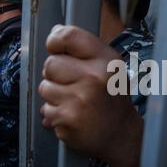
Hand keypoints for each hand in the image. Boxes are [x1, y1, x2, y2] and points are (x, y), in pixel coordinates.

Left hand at [39, 25, 143, 166]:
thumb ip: (84, 49)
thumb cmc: (112, 99)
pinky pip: (45, 109)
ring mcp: (80, 98)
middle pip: (51, 63)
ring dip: (54, 96)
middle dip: (56, 75)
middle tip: (73, 85)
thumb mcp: (110, 68)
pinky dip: (55, 114)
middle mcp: (94, 77)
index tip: (56, 49)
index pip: (69, 36)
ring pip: (45, 87)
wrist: (121, 135)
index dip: (55, 41)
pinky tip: (73, 115)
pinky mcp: (67, 118)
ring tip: (74, 102)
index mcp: (106, 60)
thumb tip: (55, 32)